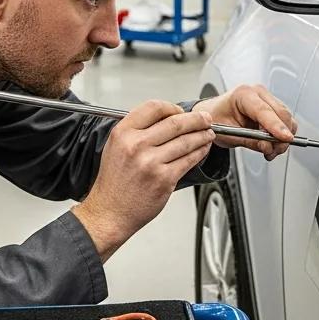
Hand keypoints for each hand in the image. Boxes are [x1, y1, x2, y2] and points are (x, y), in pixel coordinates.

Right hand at [72, 100, 214, 259]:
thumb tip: (165, 120)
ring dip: (202, 135)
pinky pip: (188, 160)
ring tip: (208, 133)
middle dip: (196, 119)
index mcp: (123, 133)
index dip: (172, 107)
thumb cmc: (114, 183)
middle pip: (175, 122)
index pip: (154, 107)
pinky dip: (200, 152)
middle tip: (205, 118)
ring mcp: (151, 162)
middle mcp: (136, 145)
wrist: (110, 212)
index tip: (181, 111)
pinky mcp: (164, 179)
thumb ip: (137, 131)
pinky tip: (203, 149)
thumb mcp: (115, 147)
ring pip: (186, 141)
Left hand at [194, 85, 295, 160]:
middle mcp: (258, 93)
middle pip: (281, 113)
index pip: (264, 111)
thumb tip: (268, 146)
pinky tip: (271, 144)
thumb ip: (250, 140)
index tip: (285, 138)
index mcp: (243, 94)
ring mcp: (267, 98)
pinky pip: (285, 121)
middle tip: (273, 152)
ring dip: (282, 137)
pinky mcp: (272, 106)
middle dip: (281, 136)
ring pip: (286, 118)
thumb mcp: (229, 134)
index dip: (277, 126)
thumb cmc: (217, 119)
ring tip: (270, 150)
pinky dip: (281, 134)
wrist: (214, 114)